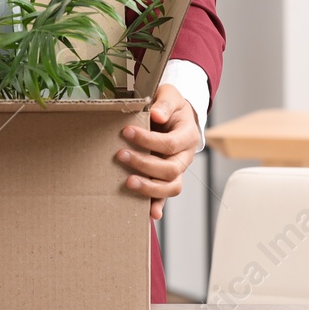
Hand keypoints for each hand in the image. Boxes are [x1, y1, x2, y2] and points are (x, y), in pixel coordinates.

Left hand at [116, 83, 199, 221]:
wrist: (175, 115)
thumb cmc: (170, 105)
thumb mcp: (169, 95)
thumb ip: (164, 103)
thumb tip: (156, 115)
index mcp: (188, 135)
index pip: (170, 143)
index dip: (148, 140)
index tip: (126, 131)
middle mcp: (185, 156)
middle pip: (170, 169)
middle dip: (144, 164)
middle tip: (121, 155)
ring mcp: (178, 169)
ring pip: (171, 187)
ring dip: (149, 188)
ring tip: (128, 182)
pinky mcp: (168, 178)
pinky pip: (165, 195)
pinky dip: (158, 205)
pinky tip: (149, 214)